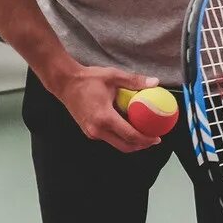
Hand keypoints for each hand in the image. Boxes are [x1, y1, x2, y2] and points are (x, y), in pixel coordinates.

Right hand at [44, 61, 163, 152]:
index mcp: (104, 118)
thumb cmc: (87, 79)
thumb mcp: (113, 76)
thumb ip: (134, 81)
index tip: (157, 138)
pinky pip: (109, 138)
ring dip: (131, 143)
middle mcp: (97, 129)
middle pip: (124, 146)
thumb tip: (155, 82)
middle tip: (153, 139)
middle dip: (141, 145)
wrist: (64, 82)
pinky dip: (121, 137)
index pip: (130, 135)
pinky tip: (128, 128)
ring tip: (143, 134)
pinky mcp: (88, 131)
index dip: (146, 139)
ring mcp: (91, 132)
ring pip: (116, 144)